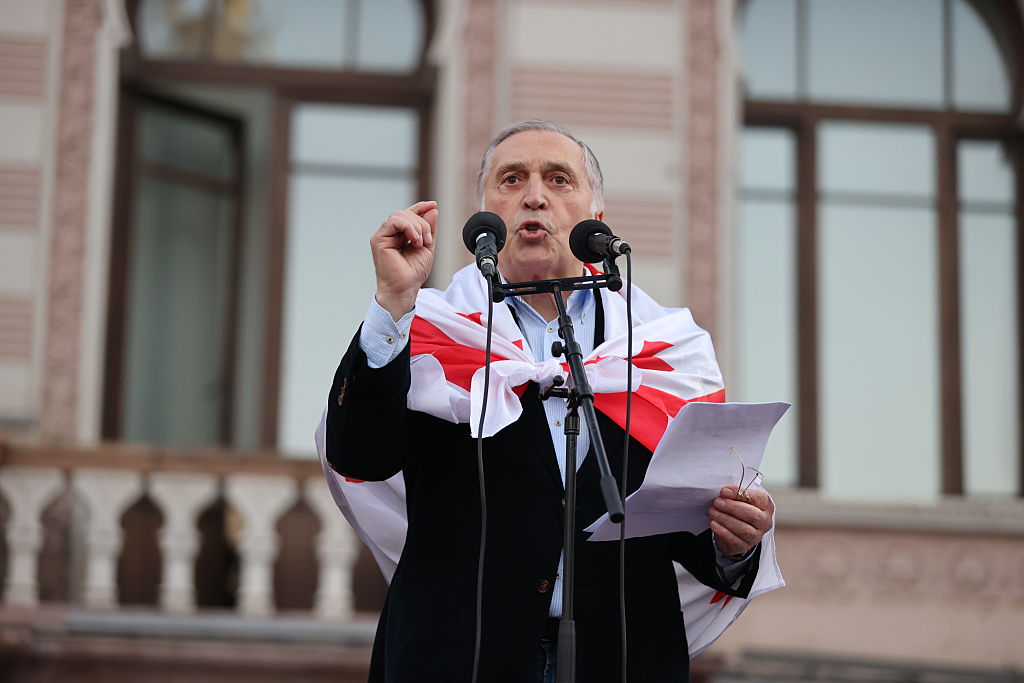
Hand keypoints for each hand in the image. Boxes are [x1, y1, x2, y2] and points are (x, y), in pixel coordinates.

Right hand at [370, 201, 437, 319]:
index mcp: (400, 235)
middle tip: (428, 240)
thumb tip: (432, 209)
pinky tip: (414, 240)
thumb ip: (429, 228)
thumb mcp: (427, 246)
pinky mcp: (378, 239)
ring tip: (421, 242)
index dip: (421, 207)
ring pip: (400, 215)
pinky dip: (409, 227)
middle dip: (422, 223)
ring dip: (417, 226)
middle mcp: (390, 234)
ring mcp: (383, 236)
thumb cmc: (413, 273)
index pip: (409, 215)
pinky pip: (394, 221)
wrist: (405, 288)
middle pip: (406, 213)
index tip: (434, 204)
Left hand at [708, 486, 773, 557]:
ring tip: (712, 512)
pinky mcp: (744, 546)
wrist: (735, 530)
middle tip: (717, 502)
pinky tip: (714, 524)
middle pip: (752, 515)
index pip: (758, 498)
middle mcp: (764, 522)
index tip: (724, 491)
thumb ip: (736, 493)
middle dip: (732, 507)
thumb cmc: (740, 509)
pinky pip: (734, 540)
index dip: (740, 494)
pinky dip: (723, 532)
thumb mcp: (740, 498)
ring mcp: (756, 536)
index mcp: (766, 506)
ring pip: (744, 530)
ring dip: (726, 519)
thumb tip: (724, 491)